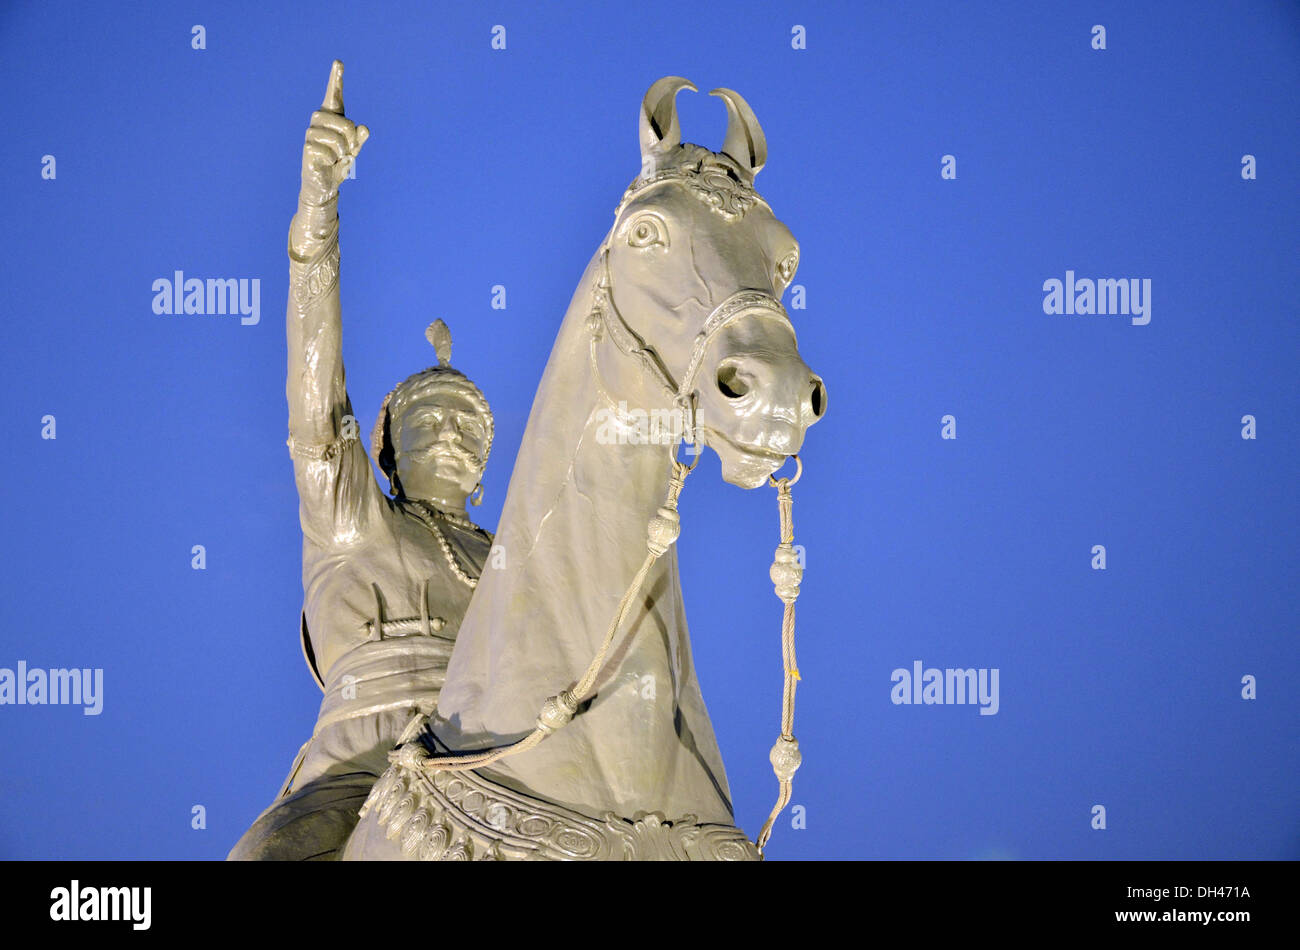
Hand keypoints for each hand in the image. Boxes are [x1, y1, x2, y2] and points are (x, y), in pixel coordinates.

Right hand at [299, 60, 369, 208]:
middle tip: (348, 148)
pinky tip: (328, 162)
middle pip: (341, 121)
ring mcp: (311, 133)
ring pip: (333, 136)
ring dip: (342, 150)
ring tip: (338, 157)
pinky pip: (326, 150)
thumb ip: (360, 139)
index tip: (338, 62)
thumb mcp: (353, 151)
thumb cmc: (338, 164)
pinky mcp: (307, 148)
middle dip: (350, 136)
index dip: (336, 79)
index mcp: (332, 118)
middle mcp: (319, 121)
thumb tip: (364, 128)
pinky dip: (332, 159)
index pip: (334, 95)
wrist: (325, 184)